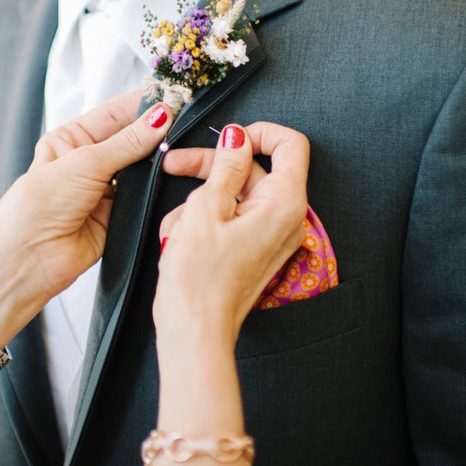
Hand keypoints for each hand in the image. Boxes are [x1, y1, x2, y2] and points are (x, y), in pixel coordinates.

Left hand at [0, 93, 171, 343]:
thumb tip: (160, 116)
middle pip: (131, 139)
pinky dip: (156, 188)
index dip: (144, 104)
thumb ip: (127, 142)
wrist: (29, 258)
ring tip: (183, 146)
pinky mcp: (117, 215)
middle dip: (156, 131)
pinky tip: (172, 177)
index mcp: (72, 139)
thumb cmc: (38, 205)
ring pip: (141, 168)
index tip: (174, 96)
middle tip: (187, 119)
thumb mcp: (85, 163)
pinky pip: (143, 196)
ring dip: (158, 160)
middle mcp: (88, 161)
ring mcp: (104, 189)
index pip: (115, 113)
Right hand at [154, 122, 309, 347]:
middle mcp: (285, 219)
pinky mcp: (251, 249)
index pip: (290, 144)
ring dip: (199, 202)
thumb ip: (226, 167)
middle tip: (176, 164)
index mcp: (284, 204)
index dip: (256, 133)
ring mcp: (268, 236)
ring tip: (178, 227)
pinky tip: (181, 239)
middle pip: (253, 169)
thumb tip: (237, 138)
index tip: (226, 139)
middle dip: (212, 166)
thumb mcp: (206, 209)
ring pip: (234, 195)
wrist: (194, 332)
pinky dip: (202, 222)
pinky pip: (229, 219)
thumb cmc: (199, 279)